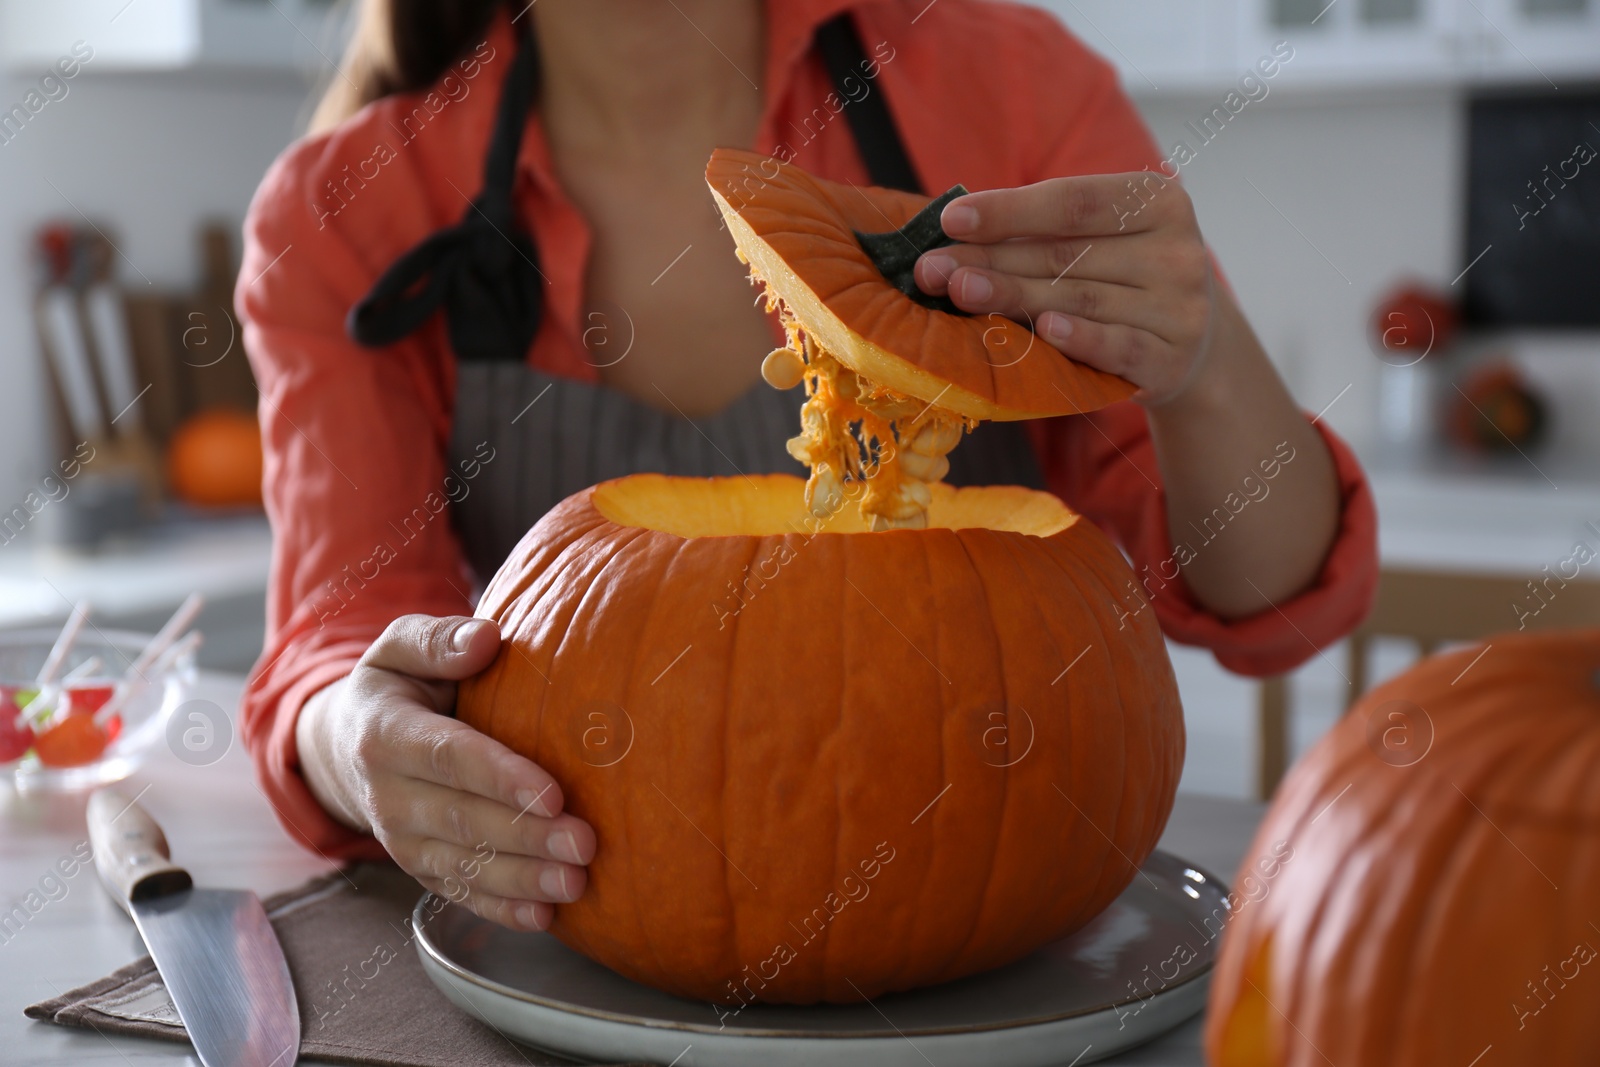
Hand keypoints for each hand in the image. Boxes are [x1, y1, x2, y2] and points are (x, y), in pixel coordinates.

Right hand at [296, 614, 594, 931]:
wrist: (345, 744)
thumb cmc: (396, 686)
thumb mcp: (400, 647)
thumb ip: (438, 639)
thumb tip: (485, 638)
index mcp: (385, 735)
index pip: (448, 758)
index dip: (499, 777)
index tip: (552, 792)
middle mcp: (388, 794)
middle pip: (462, 820)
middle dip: (526, 837)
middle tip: (584, 844)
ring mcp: (400, 839)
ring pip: (463, 865)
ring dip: (521, 880)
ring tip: (576, 883)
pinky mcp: (418, 867)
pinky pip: (458, 893)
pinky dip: (500, 909)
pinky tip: (543, 917)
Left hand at [914, 172, 1215, 405]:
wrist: (1191, 346)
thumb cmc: (1123, 279)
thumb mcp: (1100, 240)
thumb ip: (1042, 230)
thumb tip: (952, 229)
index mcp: (1159, 201)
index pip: (1073, 202)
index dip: (1009, 210)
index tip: (950, 219)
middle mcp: (1177, 250)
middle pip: (1067, 255)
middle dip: (992, 260)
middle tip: (932, 269)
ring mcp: (1179, 308)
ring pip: (1081, 300)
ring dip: (1013, 297)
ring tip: (960, 293)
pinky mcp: (1172, 359)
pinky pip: (1120, 347)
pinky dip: (1081, 338)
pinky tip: (1044, 330)